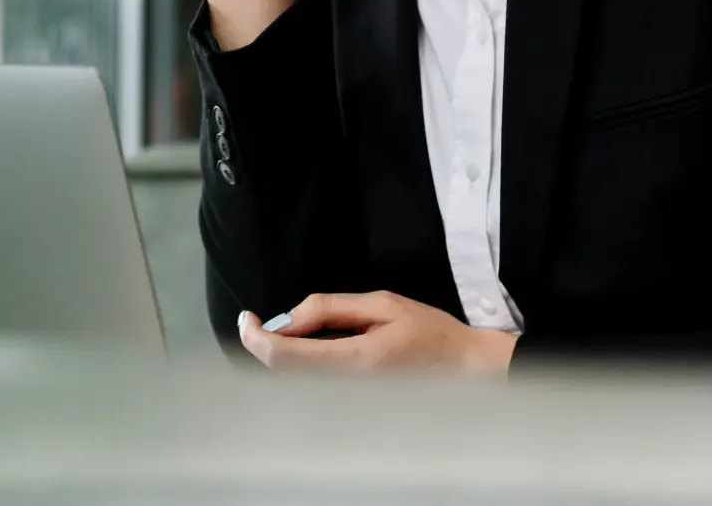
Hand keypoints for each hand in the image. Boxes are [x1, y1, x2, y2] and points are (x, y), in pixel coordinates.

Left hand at [237, 292, 516, 375]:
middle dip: (265, 342)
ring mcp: (347, 403)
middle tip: (264, 319)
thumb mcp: (383, 304)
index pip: (284, 357)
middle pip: (281, 371)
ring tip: (300, 331)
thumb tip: (287, 319)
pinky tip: (313, 347)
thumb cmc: (429, 333)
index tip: (245, 317)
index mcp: (354, 361)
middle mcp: (346, 390)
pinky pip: (309, 384)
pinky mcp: (349, 407)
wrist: (465, 372)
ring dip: (281, 353)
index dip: (255, 337)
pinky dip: (298, 363)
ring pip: (292, 379)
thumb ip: (330, 309)